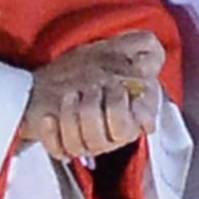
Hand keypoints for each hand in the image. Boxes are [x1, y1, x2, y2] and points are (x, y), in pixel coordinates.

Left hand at [21, 30, 164, 160]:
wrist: (54, 79)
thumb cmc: (92, 66)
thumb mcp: (121, 48)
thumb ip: (145, 48)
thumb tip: (149, 66)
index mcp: (135, 115)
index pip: (142, 123)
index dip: (132, 107)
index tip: (121, 86)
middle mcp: (114, 134)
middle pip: (111, 137)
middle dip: (102, 109)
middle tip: (92, 87)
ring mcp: (88, 143)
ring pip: (84, 144)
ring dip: (74, 117)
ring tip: (70, 95)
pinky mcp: (62, 148)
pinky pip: (59, 150)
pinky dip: (52, 132)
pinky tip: (50, 116)